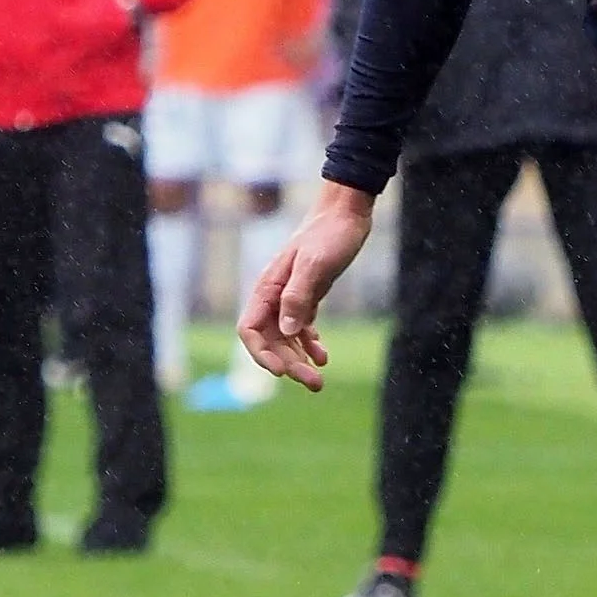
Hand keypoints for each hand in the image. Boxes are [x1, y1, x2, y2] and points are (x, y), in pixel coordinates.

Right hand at [239, 185, 373, 390]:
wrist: (346, 213)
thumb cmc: (330, 235)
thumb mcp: (315, 265)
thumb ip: (298, 296)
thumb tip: (286, 331)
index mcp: (267, 287)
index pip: (250, 329)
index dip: (261, 353)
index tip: (283, 371)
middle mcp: (273, 295)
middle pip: (270, 340)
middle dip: (288, 364)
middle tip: (314, 383)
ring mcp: (290, 297)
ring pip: (285, 338)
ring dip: (298, 360)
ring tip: (319, 379)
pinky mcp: (307, 295)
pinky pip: (300, 328)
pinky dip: (309, 345)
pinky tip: (322, 356)